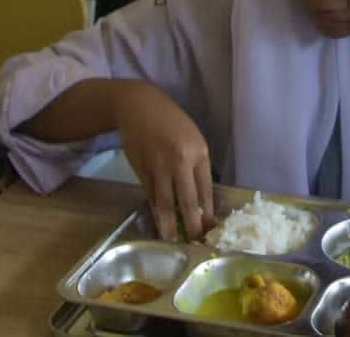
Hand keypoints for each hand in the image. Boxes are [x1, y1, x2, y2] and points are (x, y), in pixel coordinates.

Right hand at [114, 82, 216, 241]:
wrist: (139, 106)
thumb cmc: (171, 121)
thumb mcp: (193, 137)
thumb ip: (196, 164)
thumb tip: (199, 196)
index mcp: (198, 152)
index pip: (205, 190)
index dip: (207, 213)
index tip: (210, 230)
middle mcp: (179, 161)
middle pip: (186, 201)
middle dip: (191, 225)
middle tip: (194, 243)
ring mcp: (158, 167)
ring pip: (164, 203)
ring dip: (168, 225)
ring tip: (172, 242)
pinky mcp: (141, 170)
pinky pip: (150, 196)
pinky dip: (154, 211)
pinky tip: (158, 223)